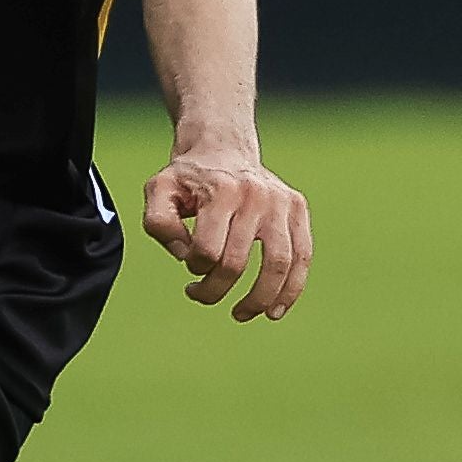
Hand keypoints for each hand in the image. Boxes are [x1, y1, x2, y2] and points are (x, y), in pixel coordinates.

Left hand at [137, 141, 310, 320]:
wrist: (221, 147)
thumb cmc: (187, 178)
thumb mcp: (159, 190)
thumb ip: (159, 223)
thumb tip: (186, 255)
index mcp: (220, 191)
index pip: (207, 250)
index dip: (194, 269)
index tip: (188, 266)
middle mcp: (254, 194)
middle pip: (237, 262)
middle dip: (215, 290)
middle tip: (201, 294)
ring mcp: (280, 201)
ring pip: (279, 264)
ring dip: (259, 299)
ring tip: (241, 314)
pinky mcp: (297, 207)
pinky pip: (303, 256)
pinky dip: (291, 289)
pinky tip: (274, 311)